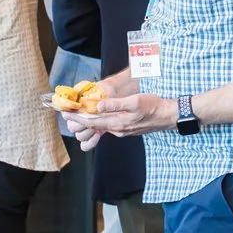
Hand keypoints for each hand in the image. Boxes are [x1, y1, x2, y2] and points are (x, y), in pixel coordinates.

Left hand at [61, 92, 175, 141]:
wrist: (167, 116)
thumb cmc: (153, 107)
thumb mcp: (134, 102)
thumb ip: (116, 104)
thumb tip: (99, 105)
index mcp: (117, 122)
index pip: (93, 121)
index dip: (78, 117)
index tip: (66, 114)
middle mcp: (118, 129)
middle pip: (94, 126)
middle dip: (80, 120)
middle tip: (66, 115)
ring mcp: (122, 131)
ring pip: (101, 127)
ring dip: (89, 121)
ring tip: (78, 115)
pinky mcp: (126, 129)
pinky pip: (109, 126)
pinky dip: (100, 122)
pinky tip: (98, 117)